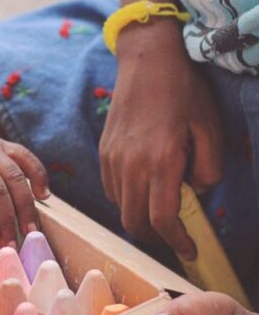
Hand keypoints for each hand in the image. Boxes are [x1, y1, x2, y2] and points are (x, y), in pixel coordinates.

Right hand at [99, 20, 222, 259]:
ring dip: (139, 218)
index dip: (177, 242)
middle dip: (155, 239)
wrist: (146, 62)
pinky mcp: (103, 152)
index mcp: (161, 161)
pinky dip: (126, 199)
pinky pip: (111, 189)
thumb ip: (208, 168)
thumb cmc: (184, 92)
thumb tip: (196, 192)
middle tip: (175, 238)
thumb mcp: (210, 128)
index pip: (163, 219)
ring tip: (159, 212)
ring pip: (120, 207)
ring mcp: (112, 159)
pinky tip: (143, 188)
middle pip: (134, 222)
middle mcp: (131, 165)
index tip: (190, 251)